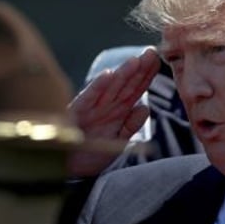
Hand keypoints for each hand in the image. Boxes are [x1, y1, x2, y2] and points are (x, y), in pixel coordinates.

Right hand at [67, 46, 159, 176]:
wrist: (66, 170)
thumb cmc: (89, 155)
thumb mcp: (117, 142)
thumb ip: (130, 126)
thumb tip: (145, 108)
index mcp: (117, 111)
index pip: (135, 90)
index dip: (146, 75)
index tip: (158, 60)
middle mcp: (105, 106)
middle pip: (125, 84)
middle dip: (139, 68)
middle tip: (152, 53)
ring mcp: (92, 108)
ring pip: (110, 87)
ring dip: (123, 74)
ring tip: (135, 61)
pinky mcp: (77, 113)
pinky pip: (89, 98)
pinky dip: (98, 86)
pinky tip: (108, 75)